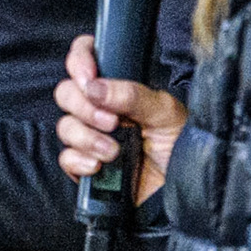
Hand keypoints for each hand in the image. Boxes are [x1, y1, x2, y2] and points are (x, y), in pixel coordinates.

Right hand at [53, 34, 186, 205]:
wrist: (184, 193)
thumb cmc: (182, 149)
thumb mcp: (166, 113)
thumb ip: (132, 94)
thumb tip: (95, 87)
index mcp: (120, 88)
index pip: (87, 57)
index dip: (80, 60)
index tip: (88, 77)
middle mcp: (102, 109)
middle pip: (67, 92)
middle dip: (84, 106)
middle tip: (112, 122)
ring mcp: (93, 137)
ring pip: (65, 126)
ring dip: (86, 137)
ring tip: (114, 150)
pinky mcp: (87, 166)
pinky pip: (66, 157)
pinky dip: (80, 160)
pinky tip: (100, 166)